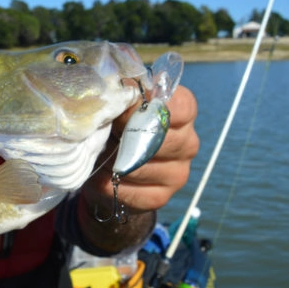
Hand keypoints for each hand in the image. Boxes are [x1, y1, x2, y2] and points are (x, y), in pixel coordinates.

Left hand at [90, 84, 198, 210]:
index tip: (122, 110)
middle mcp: (188, 142)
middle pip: (161, 138)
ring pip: (142, 166)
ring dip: (114, 161)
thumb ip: (124, 95)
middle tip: (105, 134)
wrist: (105, 169)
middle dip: (126, 136)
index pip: (180, 107)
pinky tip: (104, 176)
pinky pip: (134, 191)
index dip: (145, 108)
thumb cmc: (113, 126)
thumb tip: (121, 91)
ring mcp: (179, 172)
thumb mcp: (117, 105)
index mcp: (182, 111)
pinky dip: (111, 184)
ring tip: (101, 155)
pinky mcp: (161, 197)